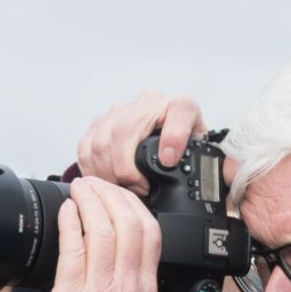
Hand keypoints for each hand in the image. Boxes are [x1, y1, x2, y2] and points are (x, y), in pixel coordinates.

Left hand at [30, 177, 162, 291]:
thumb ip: (127, 281)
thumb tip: (110, 246)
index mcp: (145, 290)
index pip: (151, 231)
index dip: (133, 203)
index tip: (115, 193)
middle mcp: (129, 287)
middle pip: (129, 222)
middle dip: (110, 193)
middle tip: (92, 183)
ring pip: (103, 229)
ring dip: (88, 201)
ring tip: (76, 190)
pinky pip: (74, 249)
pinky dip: (69, 223)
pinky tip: (64, 212)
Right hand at [76, 90, 205, 193]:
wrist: (165, 128)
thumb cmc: (184, 141)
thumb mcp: (201, 149)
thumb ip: (204, 156)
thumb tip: (193, 168)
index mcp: (180, 106)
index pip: (180, 111)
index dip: (173, 138)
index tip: (169, 160)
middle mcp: (148, 102)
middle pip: (125, 132)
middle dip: (127, 168)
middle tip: (139, 189)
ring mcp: (120, 110)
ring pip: (102, 141)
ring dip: (108, 172)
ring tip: (122, 189)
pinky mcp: (100, 121)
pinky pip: (86, 146)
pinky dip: (92, 169)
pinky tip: (105, 182)